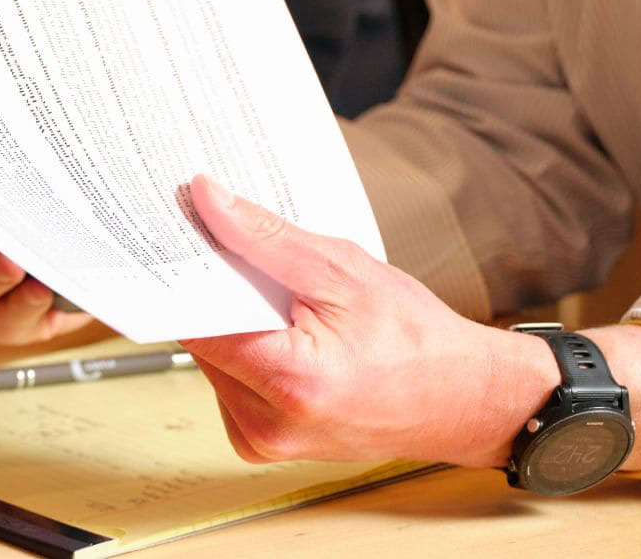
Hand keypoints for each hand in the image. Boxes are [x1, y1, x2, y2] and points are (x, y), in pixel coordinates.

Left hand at [181, 175, 560, 468]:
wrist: (463, 399)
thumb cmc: (416, 339)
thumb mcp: (341, 269)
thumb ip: (263, 236)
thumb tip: (205, 200)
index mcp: (289, 382)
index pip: (195, 318)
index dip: (184, 269)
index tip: (177, 231)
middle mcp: (268, 424)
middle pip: (200, 337)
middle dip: (213, 291)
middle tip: (232, 252)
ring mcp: (265, 440)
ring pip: (211, 358)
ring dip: (231, 320)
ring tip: (275, 297)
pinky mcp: (266, 441)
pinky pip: (230, 381)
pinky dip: (245, 347)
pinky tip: (280, 328)